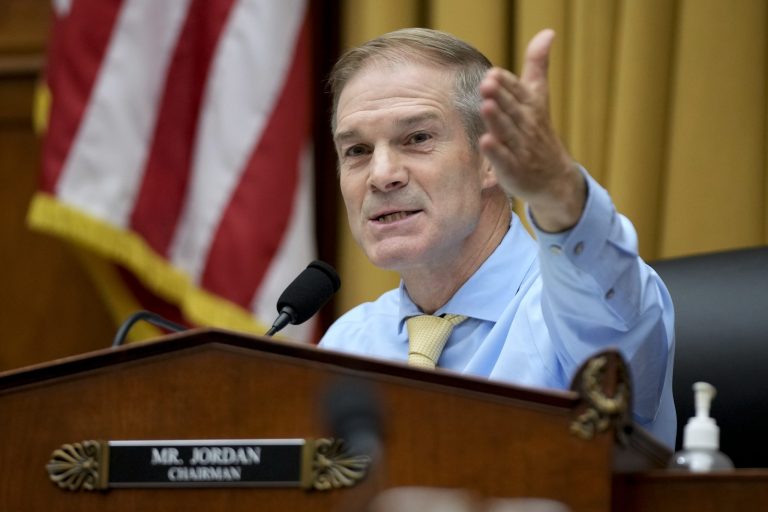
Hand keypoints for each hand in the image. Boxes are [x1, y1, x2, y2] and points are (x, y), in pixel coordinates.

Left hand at [479, 29, 584, 231]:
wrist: (554, 178)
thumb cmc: (538, 132)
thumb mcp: (539, 97)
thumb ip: (538, 66)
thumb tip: (548, 32)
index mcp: (531, 107)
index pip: (519, 92)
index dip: (507, 84)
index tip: (495, 73)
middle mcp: (527, 126)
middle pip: (513, 110)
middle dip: (501, 97)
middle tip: (488, 84)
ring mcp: (520, 149)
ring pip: (508, 132)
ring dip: (497, 120)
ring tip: (486, 106)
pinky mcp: (513, 170)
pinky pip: (504, 160)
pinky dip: (496, 152)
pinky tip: (485, 142)